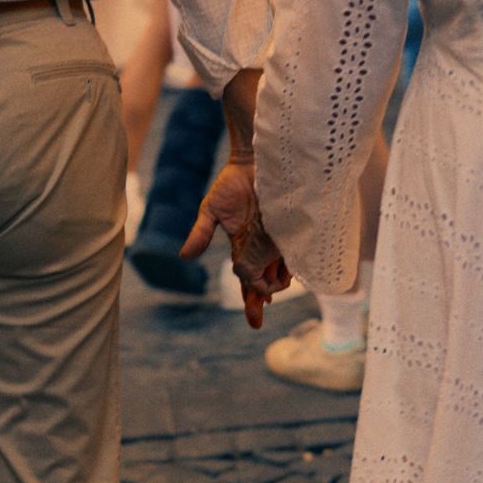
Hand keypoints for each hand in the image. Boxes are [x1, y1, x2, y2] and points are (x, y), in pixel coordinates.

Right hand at [181, 159, 290, 328]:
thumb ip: (201, 233)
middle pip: (264, 281)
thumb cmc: (231, 183)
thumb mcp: (211, 209)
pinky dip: (295, 260)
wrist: (255, 159)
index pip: (246, 279)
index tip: (256, 323)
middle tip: (262, 309)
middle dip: (261, 298)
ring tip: (279, 277)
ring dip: (279, 280)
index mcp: (243, 246)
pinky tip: (294, 267)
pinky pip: (297, 249)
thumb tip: (185, 257)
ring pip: (282, 270)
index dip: (250, 301)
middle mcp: (262, 246)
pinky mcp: (293, 225)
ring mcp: (279, 237)